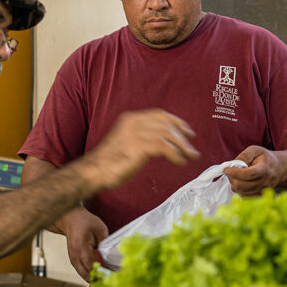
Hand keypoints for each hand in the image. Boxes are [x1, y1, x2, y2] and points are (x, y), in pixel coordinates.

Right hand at [58, 207, 108, 280]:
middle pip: (88, 275)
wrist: (71, 219)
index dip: (103, 273)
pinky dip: (91, 275)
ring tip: (108, 276)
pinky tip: (100, 273)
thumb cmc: (85, 222)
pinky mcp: (73, 261)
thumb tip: (111, 258)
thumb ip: (105, 244)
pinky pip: (82, 272)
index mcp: (81, 248)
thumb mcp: (100, 229)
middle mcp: (75, 256)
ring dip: (95, 278)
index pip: (93, 267)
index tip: (114, 275)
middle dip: (100, 278)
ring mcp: (73, 260)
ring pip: (85, 276)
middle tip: (113, 278)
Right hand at [81, 109, 199, 190]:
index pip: (159, 114)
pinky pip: (164, 146)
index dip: (176, 122)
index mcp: (130, 119)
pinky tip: (179, 161)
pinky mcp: (137, 146)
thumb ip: (141, 137)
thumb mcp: (126, 142)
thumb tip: (163, 142)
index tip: (188, 132)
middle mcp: (133, 122)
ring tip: (190, 157)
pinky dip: (175, 154)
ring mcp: (135, 133)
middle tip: (192, 150)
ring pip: (168, 134)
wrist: (94, 171)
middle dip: (183, 136)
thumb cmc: (109, 162)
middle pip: (166, 124)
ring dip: (182, 146)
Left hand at [223, 145, 280, 195]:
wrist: (278, 169)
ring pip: (240, 191)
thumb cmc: (265, 158)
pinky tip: (240, 181)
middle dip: (231, 178)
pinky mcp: (258, 196)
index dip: (235, 172)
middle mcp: (264, 182)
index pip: (248, 174)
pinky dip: (238, 189)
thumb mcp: (256, 150)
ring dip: (233, 183)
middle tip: (229, 171)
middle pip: (242, 185)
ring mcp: (262, 191)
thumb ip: (245, 155)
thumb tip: (233, 164)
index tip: (226, 169)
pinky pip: (243, 195)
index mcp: (264, 169)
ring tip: (236, 175)